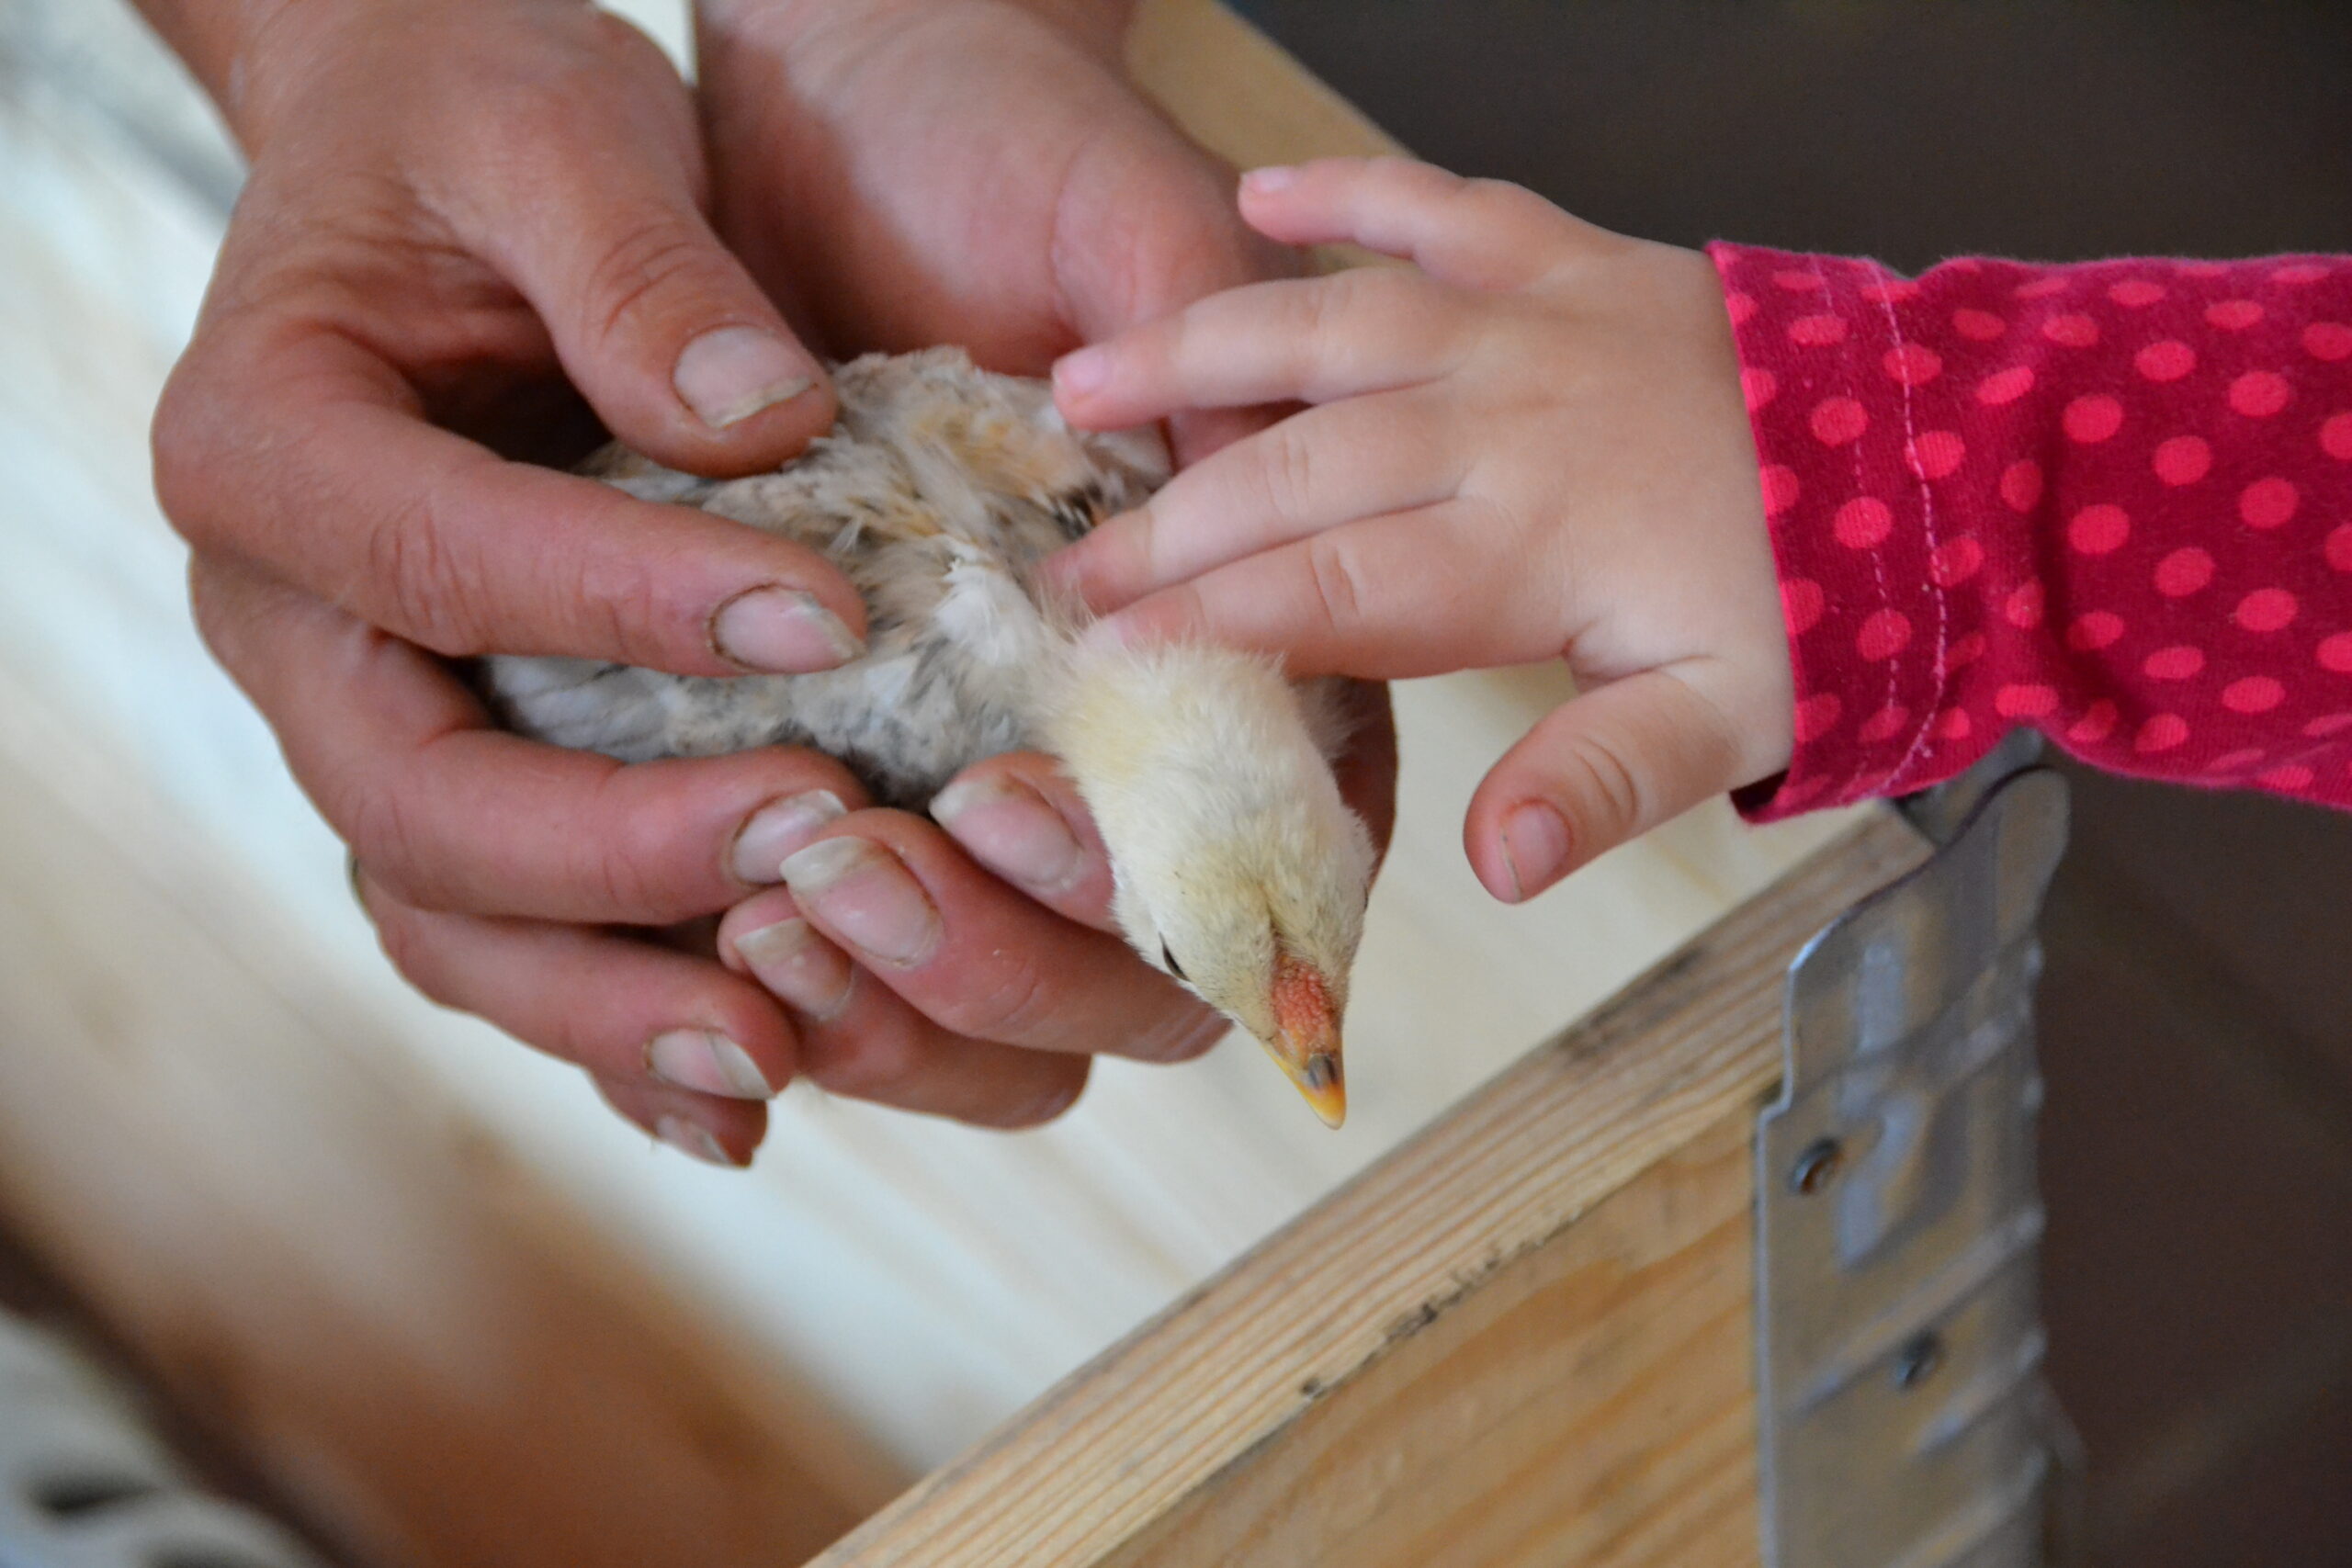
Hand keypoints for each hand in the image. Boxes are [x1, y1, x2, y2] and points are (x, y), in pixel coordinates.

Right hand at [154, 0, 884, 1165]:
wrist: (433, 167)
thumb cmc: (483, 130)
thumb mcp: (554, 130)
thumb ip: (637, 269)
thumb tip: (759, 427)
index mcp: (267, 448)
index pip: (440, 564)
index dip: (626, 605)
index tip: (829, 620)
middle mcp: (289, 622)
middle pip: (418, 804)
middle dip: (619, 854)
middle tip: (821, 845)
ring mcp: (367, 720)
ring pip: (451, 918)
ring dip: (612, 1001)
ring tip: (784, 1048)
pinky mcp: (460, 773)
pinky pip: (510, 938)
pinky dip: (616, 1024)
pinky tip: (755, 1087)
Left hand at [681, 0, 1397, 1113]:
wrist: (824, 95)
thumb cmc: (1004, 136)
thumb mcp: (1133, 234)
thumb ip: (1222, 403)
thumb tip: (1260, 607)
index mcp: (1254, 624)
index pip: (1275, 835)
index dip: (1172, 884)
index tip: (1016, 810)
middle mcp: (1127, 722)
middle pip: (1135, 971)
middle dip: (1005, 965)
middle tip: (855, 867)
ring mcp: (992, 755)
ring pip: (1000, 1001)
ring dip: (897, 1005)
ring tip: (773, 907)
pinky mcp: (857, 752)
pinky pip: (859, 941)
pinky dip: (796, 986)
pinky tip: (711, 941)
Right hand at [1048, 156, 1791, 902]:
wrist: (1946, 462)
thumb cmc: (1820, 611)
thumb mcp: (1727, 727)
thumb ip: (1597, 787)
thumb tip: (1493, 864)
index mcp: (1525, 550)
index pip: (1323, 592)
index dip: (1202, 621)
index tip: (1101, 649)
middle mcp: (1500, 425)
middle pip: (1292, 472)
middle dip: (1165, 523)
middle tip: (1058, 562)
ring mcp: (1527, 324)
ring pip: (1327, 326)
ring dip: (1199, 349)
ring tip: (1083, 379)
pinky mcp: (1568, 256)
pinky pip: (1439, 203)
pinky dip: (1350, 187)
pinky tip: (1263, 187)